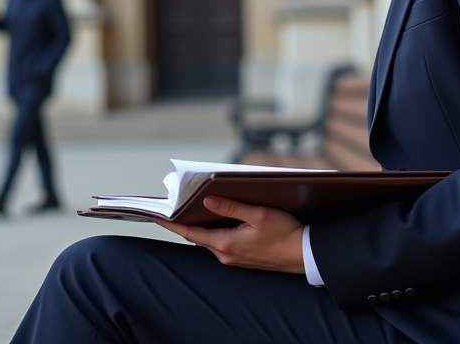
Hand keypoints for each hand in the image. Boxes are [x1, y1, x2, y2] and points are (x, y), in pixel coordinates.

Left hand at [154, 197, 305, 273]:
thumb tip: (207, 201)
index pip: (190, 233)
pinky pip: (222, 243)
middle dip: (186, 222)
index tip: (156, 215)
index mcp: (226, 243)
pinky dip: (217, 231)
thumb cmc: (285, 234)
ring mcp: (234, 259)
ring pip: (211, 239)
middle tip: (174, 206)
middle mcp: (226, 254)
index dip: (171, 223)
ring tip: (196, 208)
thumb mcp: (258, 214)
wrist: (304, 255)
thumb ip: (231, 207)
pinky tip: (222, 220)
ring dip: (203, 226)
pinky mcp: (243, 258)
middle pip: (199, 236)